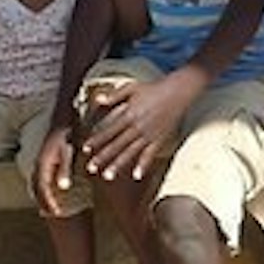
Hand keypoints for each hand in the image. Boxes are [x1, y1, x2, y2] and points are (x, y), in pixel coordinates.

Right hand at [34, 124, 75, 216]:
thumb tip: (62, 187)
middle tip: (53, 213)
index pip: (43, 188)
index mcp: (43, 164)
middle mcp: (38, 164)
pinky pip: (38, 178)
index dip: (48, 201)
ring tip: (49, 208)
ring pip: (36, 183)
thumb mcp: (68, 152)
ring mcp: (39, 161)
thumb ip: (64, 169)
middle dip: (43, 202)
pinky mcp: (43, 159)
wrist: (63, 120)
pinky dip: (42, 188)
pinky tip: (50, 192)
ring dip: (41, 196)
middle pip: (37, 188)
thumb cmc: (68, 135)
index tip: (56, 212)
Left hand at [81, 67, 206, 180]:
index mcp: (129, 114)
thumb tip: (98, 99)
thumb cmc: (154, 89)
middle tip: (91, 168)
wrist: (178, 92)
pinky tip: (136, 176)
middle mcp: (137, 126)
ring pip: (130, 152)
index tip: (86, 149)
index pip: (109, 130)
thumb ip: (114, 95)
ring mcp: (149, 134)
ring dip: (118, 164)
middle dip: (103, 157)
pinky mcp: (159, 139)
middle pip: (117, 144)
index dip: (96, 140)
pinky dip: (143, 165)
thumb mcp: (132, 88)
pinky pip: (150, 154)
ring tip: (108, 176)